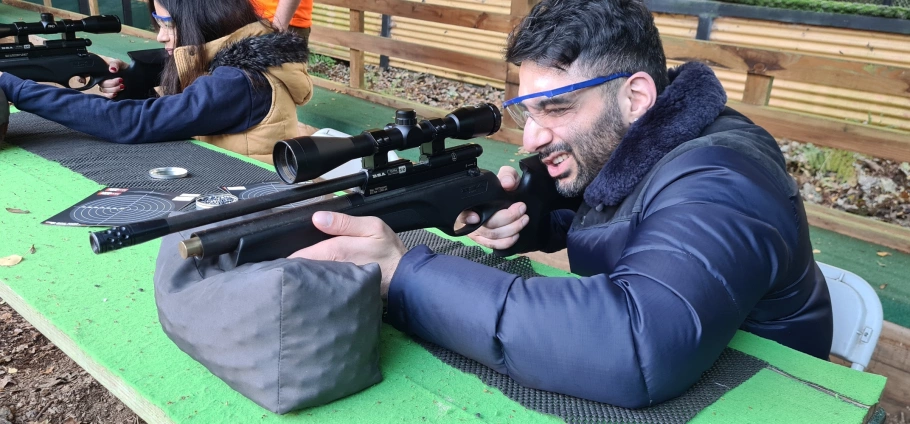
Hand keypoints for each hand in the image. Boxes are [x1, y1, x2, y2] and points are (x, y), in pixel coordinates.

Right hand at [78, 58, 126, 98]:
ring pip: (104, 90)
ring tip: (122, 86)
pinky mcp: (110, 91)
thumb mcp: (119, 62)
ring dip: (113, 89)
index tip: (84, 81)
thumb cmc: (122, 67)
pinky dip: (110, 95)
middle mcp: (100, 78)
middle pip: (100, 83)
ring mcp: (105, 85)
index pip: (85, 73)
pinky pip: (107, 96)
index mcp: (99, 70)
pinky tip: (115, 93)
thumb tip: (112, 69)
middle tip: (120, 80)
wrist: (132, 75)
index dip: (81, 77)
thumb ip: (115, 63)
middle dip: (110, 83)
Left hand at [289, 211, 405, 298]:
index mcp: (336, 251)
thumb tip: (316, 218)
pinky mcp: (341, 290)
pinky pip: (322, 284)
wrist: (404, 279)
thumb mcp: (372, 227)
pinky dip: (314, 282)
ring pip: (311, 277)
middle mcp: (332, 269)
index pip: (302, 255)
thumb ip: (344, 222)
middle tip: (279, 265)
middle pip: (303, 268)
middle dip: (292, 266)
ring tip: (291, 272)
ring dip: (302, 275)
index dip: (288, 256)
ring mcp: (336, 282)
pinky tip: (311, 280)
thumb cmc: (389, 252)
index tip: (276, 256)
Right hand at [458, 166, 528, 249]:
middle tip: (521, 208)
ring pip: (492, 236)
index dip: (467, 217)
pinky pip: (494, 246)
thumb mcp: (506, 176)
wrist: (508, 197)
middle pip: (486, 225)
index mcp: (471, 202)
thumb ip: (507, 176)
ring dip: (512, 229)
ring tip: (524, 219)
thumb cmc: (503, 188)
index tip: (477, 217)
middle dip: (507, 218)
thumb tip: (507, 183)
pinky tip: (516, 235)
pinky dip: (506, 242)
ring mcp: (477, 232)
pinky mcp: (485, 240)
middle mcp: (471, 219)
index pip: (461, 213)